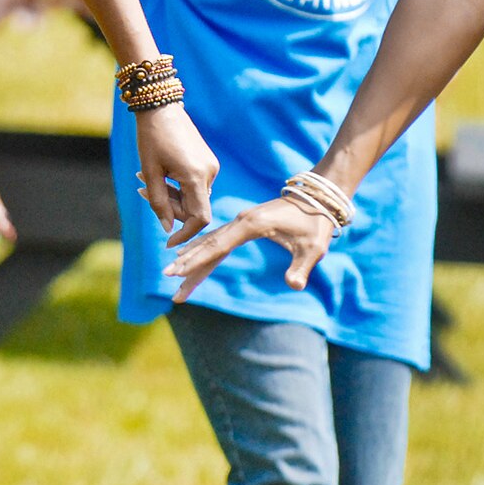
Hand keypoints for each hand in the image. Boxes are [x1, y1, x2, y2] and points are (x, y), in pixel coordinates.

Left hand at [133, 103, 218, 243]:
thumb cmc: (151, 138)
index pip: (200, 217)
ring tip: (144, 178)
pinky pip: (195, 184)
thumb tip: (167, 228)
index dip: (186, 233)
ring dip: (171, 194)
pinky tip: (159, 172)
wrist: (160, 107)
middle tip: (143, 191)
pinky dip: (177, 185)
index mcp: (196, 176)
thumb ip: (158, 202)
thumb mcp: (150, 172)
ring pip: (193, 196)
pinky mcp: (208, 162)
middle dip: (170, 206)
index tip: (169, 242)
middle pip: (194, 207)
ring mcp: (211, 167)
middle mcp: (210, 173)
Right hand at [166, 195, 334, 301]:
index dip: (196, 261)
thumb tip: (294, 286)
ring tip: (173, 273)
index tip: (177, 271)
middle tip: (167, 276)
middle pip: (207, 245)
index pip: (217, 247)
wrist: (316, 198)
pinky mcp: (243, 225)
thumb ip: (302, 267)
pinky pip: (216, 240)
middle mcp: (239, 222)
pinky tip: (188, 255)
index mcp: (251, 225)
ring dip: (190, 257)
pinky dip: (200, 249)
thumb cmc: (315, 223)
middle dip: (187, 263)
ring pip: (209, 243)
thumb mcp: (313, 247)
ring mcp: (239, 223)